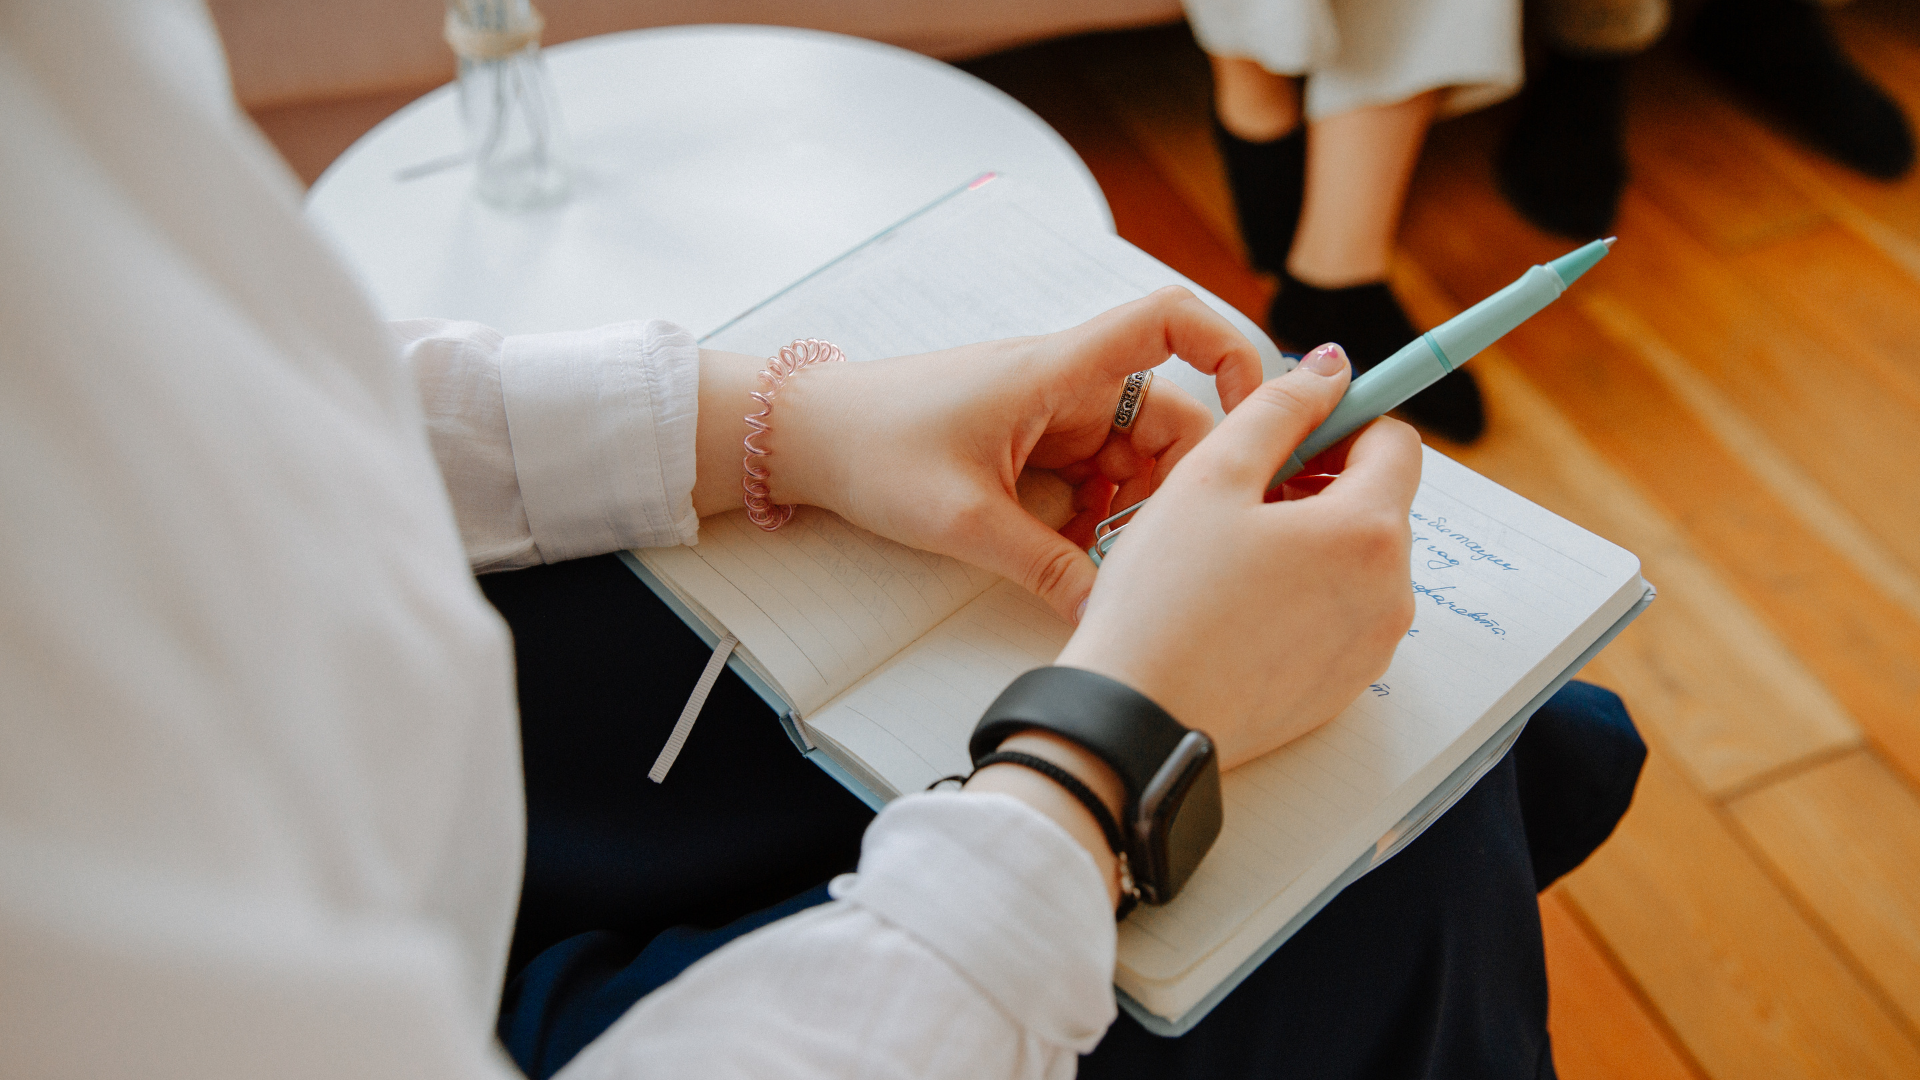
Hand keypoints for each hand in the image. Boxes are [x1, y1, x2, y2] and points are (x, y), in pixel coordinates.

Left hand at [693, 288, 1266, 621]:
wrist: (803, 438)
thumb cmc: (873, 448)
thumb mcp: (965, 521)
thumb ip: (1047, 568)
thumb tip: (1108, 614)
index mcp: (1059, 370)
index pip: (1170, 320)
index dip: (1230, 350)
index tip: (1257, 413)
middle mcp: (1066, 383)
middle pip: (1169, 417)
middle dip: (1175, 484)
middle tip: (1155, 548)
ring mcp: (1050, 414)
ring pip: (1133, 458)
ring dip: (1131, 509)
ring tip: (1100, 560)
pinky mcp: (1031, 446)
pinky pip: (1094, 478)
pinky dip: (1096, 517)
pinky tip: (1071, 557)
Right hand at [1055, 343, 1421, 769]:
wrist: (1137, 721)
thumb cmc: (1164, 599)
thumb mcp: (1212, 476)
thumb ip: (1279, 408)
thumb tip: (1331, 367)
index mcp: (1369, 531)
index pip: (1395, 442)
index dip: (1341, 422)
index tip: (1288, 433)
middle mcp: (1390, 593)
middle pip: (1378, 503)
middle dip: (1321, 484)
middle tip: (1241, 495)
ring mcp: (1372, 647)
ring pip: (1357, 561)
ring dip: (1311, 540)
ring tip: (1231, 555)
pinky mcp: (1344, 687)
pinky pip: (1340, 616)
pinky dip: (1303, 596)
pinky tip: (1238, 606)